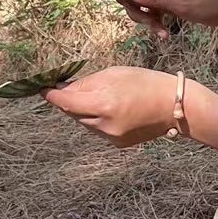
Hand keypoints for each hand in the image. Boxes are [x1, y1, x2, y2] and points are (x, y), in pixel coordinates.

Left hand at [44, 66, 175, 146]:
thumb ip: (87, 83)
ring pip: (84, 122)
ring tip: (102, 97)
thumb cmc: (146, 83)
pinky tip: (112, 110)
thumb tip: (63, 89)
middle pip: (73, 113)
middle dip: (69, 101)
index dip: (51, 96)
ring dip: (83, 110)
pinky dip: (97, 120)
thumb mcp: (115, 74)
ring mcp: (111, 137)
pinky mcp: (117, 144)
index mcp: (104, 104)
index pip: (66, 103)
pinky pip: (97, 130)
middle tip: (69, 87)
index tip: (42, 89)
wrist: (175, 107)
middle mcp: (105, 125)